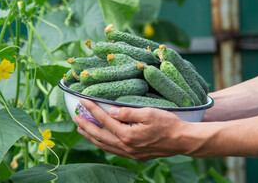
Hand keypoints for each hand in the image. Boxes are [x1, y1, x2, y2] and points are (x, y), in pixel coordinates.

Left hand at [73, 99, 190, 161]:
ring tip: (82, 129)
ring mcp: (131, 153)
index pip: (105, 120)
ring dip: (92, 137)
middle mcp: (126, 147)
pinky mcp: (136, 156)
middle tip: (75, 118)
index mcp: (128, 135)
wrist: (182, 141)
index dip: (92, 110)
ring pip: (105, 146)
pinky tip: (102, 139)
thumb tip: (110, 111)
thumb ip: (127, 112)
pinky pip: (114, 150)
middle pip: (100, 136)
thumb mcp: (148, 113)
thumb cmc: (168, 124)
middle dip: (86, 126)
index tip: (83, 101)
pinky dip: (104, 144)